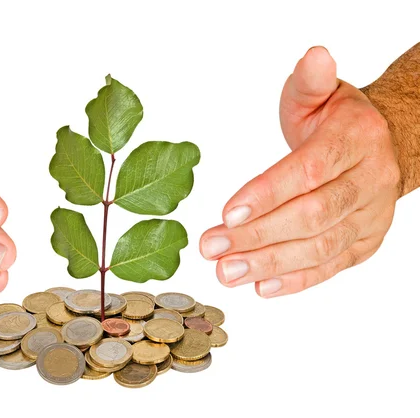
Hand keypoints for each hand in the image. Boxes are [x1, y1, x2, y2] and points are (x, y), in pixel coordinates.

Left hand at [200, 46, 399, 297]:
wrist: (380, 146)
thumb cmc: (336, 121)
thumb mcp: (319, 95)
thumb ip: (310, 81)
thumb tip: (314, 56)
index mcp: (355, 140)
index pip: (309, 171)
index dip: (267, 194)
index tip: (226, 214)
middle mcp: (369, 181)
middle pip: (313, 215)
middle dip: (258, 236)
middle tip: (213, 248)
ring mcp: (370, 217)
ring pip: (320, 247)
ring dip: (270, 264)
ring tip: (226, 272)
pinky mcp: (365, 243)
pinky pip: (331, 267)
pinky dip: (296, 280)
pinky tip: (260, 287)